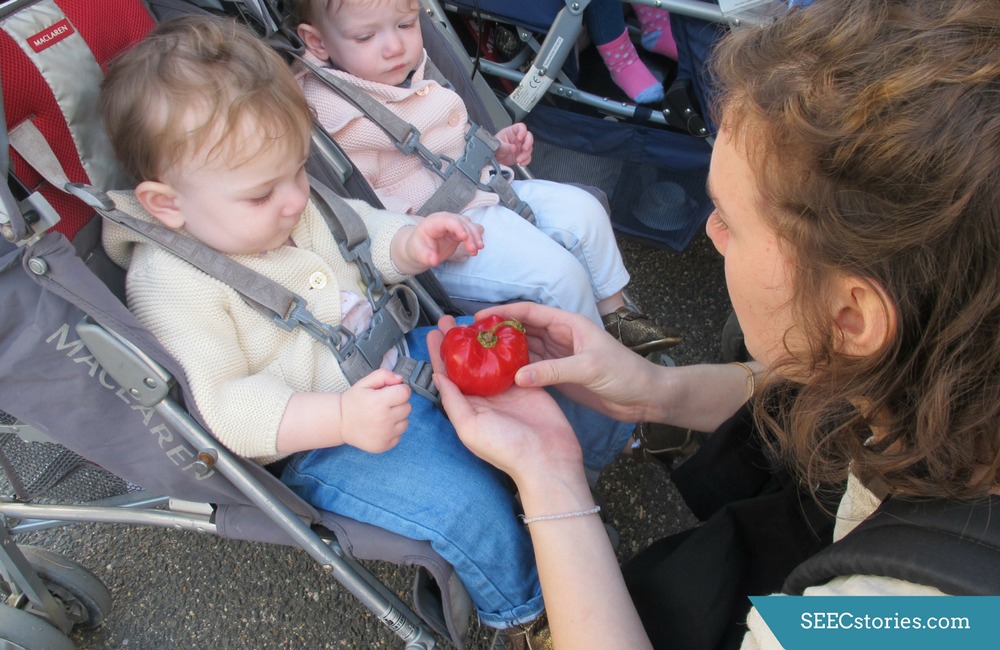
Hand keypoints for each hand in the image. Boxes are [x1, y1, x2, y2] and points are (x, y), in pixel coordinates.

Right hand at [339, 369, 411, 452]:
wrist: (339, 423)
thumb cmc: (353, 402)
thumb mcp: (364, 383)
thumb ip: (383, 375)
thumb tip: (399, 379)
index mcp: (379, 402)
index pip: (405, 393)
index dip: (400, 390)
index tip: (392, 392)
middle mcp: (384, 419)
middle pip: (407, 407)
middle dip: (398, 403)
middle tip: (384, 404)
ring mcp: (385, 434)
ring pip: (405, 422)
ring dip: (397, 418)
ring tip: (382, 416)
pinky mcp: (384, 445)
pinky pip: (399, 435)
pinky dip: (392, 431)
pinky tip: (380, 427)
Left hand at [397, 212, 483, 272]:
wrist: (421, 249)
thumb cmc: (418, 248)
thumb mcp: (418, 253)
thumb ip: (426, 256)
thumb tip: (434, 261)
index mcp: (433, 222)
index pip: (448, 220)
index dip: (457, 226)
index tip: (465, 237)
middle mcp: (445, 220)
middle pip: (462, 222)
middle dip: (470, 235)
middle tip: (473, 250)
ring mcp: (453, 224)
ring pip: (469, 225)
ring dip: (475, 236)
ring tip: (478, 250)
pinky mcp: (459, 231)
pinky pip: (471, 230)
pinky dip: (476, 237)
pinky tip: (478, 247)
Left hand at [428, 316, 583, 483]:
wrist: (548, 459)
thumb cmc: (507, 449)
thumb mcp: (470, 428)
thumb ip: (453, 402)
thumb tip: (437, 377)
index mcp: (467, 407)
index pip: (448, 375)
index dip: (439, 353)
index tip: (433, 333)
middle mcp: (484, 397)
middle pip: (466, 362)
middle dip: (456, 341)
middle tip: (449, 320)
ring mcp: (505, 389)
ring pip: (488, 358)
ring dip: (480, 339)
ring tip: (472, 321)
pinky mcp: (526, 384)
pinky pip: (513, 361)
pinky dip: (507, 346)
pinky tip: (501, 331)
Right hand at [474, 303, 658, 422]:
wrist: (644, 397)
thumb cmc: (624, 373)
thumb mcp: (589, 367)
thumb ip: (554, 371)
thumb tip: (518, 376)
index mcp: (569, 323)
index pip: (529, 311)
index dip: (503, 311)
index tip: (479, 317)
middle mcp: (561, 336)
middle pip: (523, 328)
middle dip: (498, 330)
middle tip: (472, 338)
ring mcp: (560, 356)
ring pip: (525, 348)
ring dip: (505, 350)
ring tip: (479, 355)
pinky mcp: (560, 375)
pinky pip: (533, 368)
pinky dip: (517, 370)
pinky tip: (499, 374)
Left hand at [494, 123, 533, 166]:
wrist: (493, 159)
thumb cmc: (494, 148)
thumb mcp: (498, 146)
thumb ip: (505, 147)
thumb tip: (514, 148)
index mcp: (511, 132)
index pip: (521, 127)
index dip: (522, 131)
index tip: (520, 138)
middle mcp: (518, 138)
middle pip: (528, 137)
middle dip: (528, 143)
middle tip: (524, 149)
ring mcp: (520, 147)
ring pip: (529, 148)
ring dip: (525, 154)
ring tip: (518, 160)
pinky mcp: (521, 155)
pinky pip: (528, 157)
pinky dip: (526, 160)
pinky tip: (521, 163)